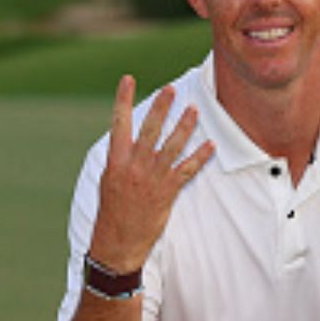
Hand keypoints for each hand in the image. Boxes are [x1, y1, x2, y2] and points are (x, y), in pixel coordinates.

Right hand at [86, 76, 212, 272]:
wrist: (118, 241)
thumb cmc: (112, 212)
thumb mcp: (108, 181)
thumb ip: (120, 159)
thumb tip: (125, 141)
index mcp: (116, 161)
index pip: (119, 123)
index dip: (123, 100)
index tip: (127, 79)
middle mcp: (134, 166)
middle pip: (150, 129)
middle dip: (161, 107)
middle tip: (171, 90)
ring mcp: (152, 178)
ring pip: (172, 145)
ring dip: (185, 126)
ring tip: (194, 110)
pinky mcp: (167, 191)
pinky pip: (187, 169)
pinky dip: (200, 156)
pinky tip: (210, 145)